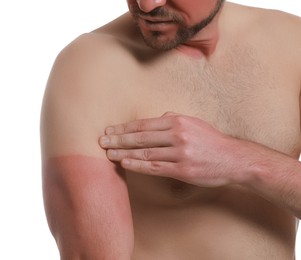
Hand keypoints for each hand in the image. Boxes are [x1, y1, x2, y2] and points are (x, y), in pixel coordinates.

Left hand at [99, 112, 239, 187]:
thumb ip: (174, 118)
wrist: (233, 158)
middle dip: (119, 139)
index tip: (110, 130)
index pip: (144, 124)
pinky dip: (138, 166)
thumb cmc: (211, 140)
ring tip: (108, 154)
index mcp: (178, 121)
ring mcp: (180, 153)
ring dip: (124, 153)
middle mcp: (178, 135)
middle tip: (102, 141)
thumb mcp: (194, 122)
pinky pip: (156, 168)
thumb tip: (157, 118)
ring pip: (146, 152)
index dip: (125, 127)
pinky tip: (126, 164)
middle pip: (141, 137)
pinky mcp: (183, 170)